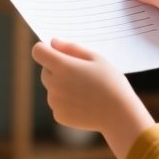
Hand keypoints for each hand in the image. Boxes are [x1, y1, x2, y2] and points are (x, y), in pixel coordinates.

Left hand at [32, 38, 154, 158]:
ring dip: (62, 87)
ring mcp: (55, 102)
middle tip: (79, 73)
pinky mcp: (59, 116)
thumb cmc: (111, 82)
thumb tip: (52, 42)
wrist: (120, 114)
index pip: (38, 51)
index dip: (45, 49)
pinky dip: (66, 103)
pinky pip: (57, 104)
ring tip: (85, 91)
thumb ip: (71, 48)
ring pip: (51, 89)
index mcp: (62, 66)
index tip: (55, 52)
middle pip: (45, 71)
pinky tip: (84, 104)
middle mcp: (54, 84)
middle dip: (57, 69)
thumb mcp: (96, 58)